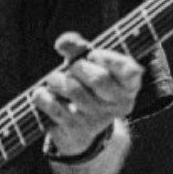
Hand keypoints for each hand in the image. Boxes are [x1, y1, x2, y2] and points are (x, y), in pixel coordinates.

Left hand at [34, 31, 142, 156]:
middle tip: (72, 68)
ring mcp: (98, 119)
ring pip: (74, 90)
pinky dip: (43, 96)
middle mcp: (118, 104)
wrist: (80, 128)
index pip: (129, 71)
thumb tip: (62, 43)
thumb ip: (78, 47)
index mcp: (129, 85)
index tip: (93, 55)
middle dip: (78, 67)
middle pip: (98, 79)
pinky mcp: (78, 130)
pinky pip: (55, 106)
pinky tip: (43, 94)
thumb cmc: (86, 85)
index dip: (109, 59)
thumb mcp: (88, 64)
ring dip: (57, 80)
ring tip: (54, 79)